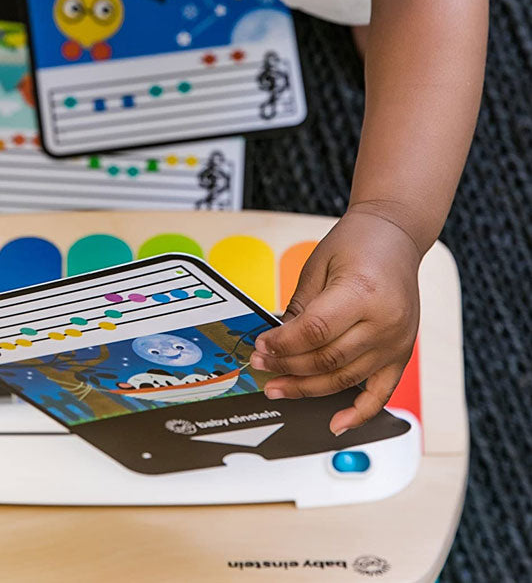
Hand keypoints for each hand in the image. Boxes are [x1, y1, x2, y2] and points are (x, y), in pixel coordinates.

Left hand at [250, 207, 421, 434]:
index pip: (314, 331)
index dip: (282, 344)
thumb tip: (276, 342)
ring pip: (345, 379)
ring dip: (308, 388)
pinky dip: (359, 414)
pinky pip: (381, 393)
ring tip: (278, 387)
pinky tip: (335, 423)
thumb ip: (299, 307)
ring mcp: (397, 341)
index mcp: (362, 292)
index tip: (260, 347)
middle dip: (288, 367)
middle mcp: (385, 321)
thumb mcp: (317, 266)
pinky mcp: (402, 353)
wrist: (395, 238)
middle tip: (261, 365)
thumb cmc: (356, 244)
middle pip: (327, 359)